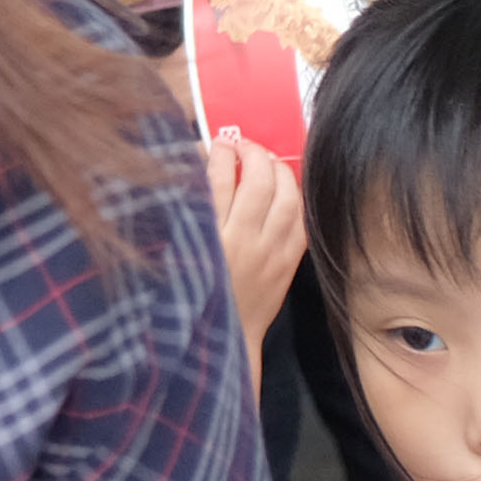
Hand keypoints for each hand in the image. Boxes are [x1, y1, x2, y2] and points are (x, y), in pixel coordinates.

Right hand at [202, 131, 303, 340]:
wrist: (223, 337)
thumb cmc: (193, 290)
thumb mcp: (179, 248)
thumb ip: (188, 207)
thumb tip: (200, 164)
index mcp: (208, 237)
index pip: (218, 179)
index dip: (220, 153)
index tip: (218, 143)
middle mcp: (243, 243)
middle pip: (258, 182)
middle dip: (253, 154)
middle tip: (244, 147)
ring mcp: (271, 254)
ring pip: (287, 198)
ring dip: (279, 171)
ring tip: (268, 162)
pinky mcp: (288, 265)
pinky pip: (301, 223)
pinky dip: (296, 200)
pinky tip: (286, 192)